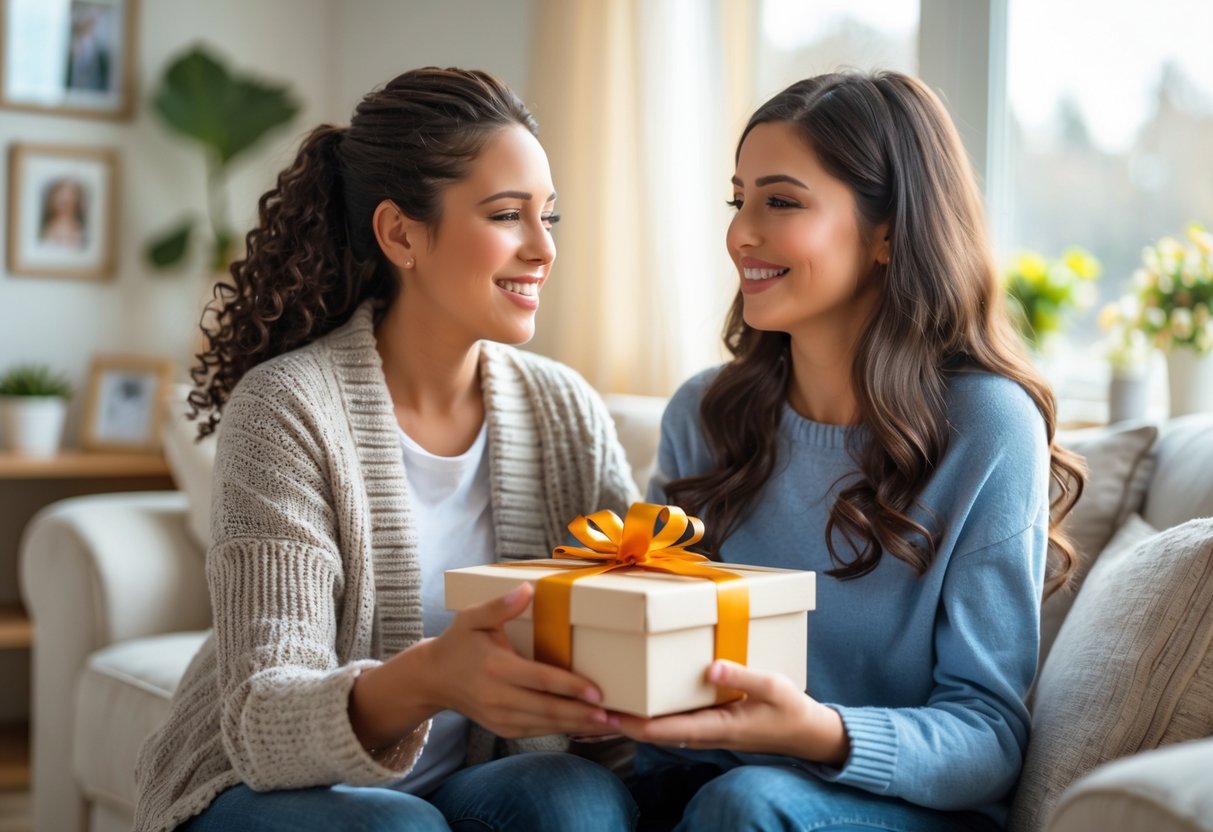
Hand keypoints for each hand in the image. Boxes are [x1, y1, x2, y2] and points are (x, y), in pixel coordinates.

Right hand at [420, 583, 611, 738]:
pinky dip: (564, 730)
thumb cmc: (458, 643)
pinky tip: (587, 727)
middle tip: (613, 715)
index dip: (570, 687)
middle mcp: (499, 697)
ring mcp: (500, 717)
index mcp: (496, 668)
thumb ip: (499, 605)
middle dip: (582, 714)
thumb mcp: (471, 618)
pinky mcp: (503, 729)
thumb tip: (527, 590)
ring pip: (546, 725)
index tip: (596, 691)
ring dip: (579, 726)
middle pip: (548, 709)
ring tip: (609, 723)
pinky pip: (539, 732)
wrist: (433, 678)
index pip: (540, 680)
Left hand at [607, 660, 848, 764]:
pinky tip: (641, 699)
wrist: (808, 734)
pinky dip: (653, 714)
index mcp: (716, 727)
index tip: (606, 713)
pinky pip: (674, 722)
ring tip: (607, 699)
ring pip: (661, 728)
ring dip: (634, 718)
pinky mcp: (710, 723)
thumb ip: (742, 675)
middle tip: (590, 703)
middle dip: (623, 721)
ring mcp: (706, 730)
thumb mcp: (773, 687)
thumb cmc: (792, 710)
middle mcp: (705, 733)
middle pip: (653, 732)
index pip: (663, 731)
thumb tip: (710, 668)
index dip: (631, 724)